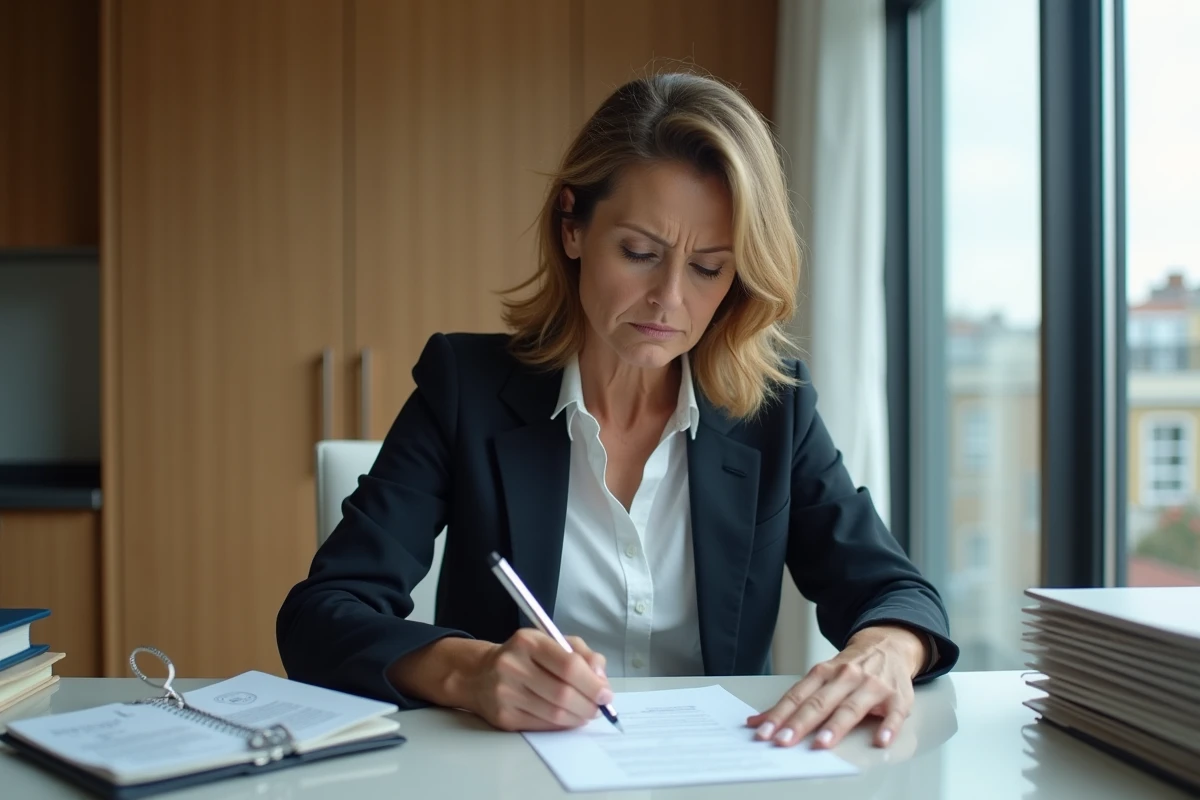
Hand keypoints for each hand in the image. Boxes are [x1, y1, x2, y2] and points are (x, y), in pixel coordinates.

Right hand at [465, 629, 611, 731]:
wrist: (480, 674)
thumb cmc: (525, 656)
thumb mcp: (552, 642)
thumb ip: (581, 654)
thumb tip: (601, 678)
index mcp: (528, 641)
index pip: (568, 665)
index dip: (593, 683)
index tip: (606, 694)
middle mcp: (513, 665)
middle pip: (563, 693)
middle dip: (589, 704)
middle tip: (599, 708)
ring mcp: (505, 693)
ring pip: (554, 713)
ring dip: (578, 717)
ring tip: (586, 713)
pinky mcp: (503, 717)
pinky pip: (542, 725)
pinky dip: (561, 725)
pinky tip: (568, 719)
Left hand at [746, 625, 925, 749]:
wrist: (888, 645)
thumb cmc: (850, 668)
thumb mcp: (821, 677)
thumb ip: (795, 700)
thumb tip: (758, 721)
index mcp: (824, 672)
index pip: (798, 696)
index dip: (780, 715)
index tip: (765, 732)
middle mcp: (846, 677)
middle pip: (820, 702)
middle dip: (800, 722)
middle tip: (784, 741)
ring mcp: (872, 686)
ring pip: (851, 707)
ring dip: (836, 726)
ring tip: (822, 743)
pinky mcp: (897, 697)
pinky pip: (893, 714)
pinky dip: (888, 726)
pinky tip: (881, 740)